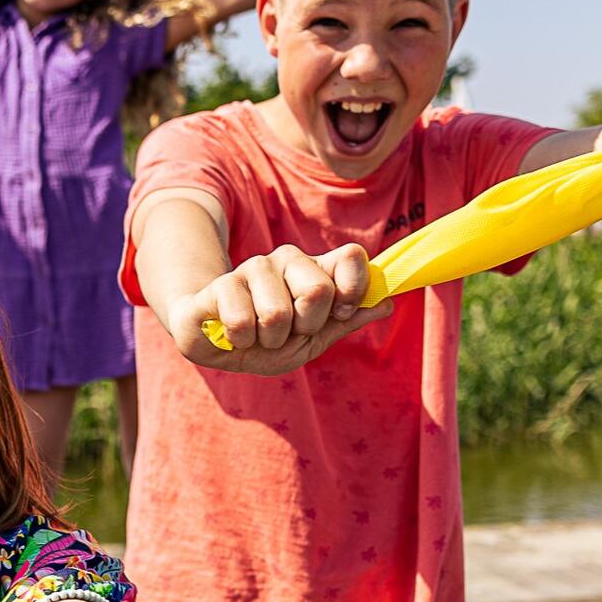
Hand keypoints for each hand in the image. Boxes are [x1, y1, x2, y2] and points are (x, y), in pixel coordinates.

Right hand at [166, 243, 393, 375]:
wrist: (213, 345)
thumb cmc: (265, 341)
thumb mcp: (310, 339)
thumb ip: (344, 321)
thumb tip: (388, 303)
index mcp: (315, 270)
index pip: (351, 256)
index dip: (353, 288)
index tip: (342, 312)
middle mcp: (288, 260)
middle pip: (318, 290)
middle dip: (305, 326)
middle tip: (288, 331)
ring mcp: (254, 268)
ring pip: (278, 312)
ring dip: (269, 339)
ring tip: (258, 336)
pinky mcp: (222, 283)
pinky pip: (243, 322)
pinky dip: (240, 341)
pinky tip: (234, 335)